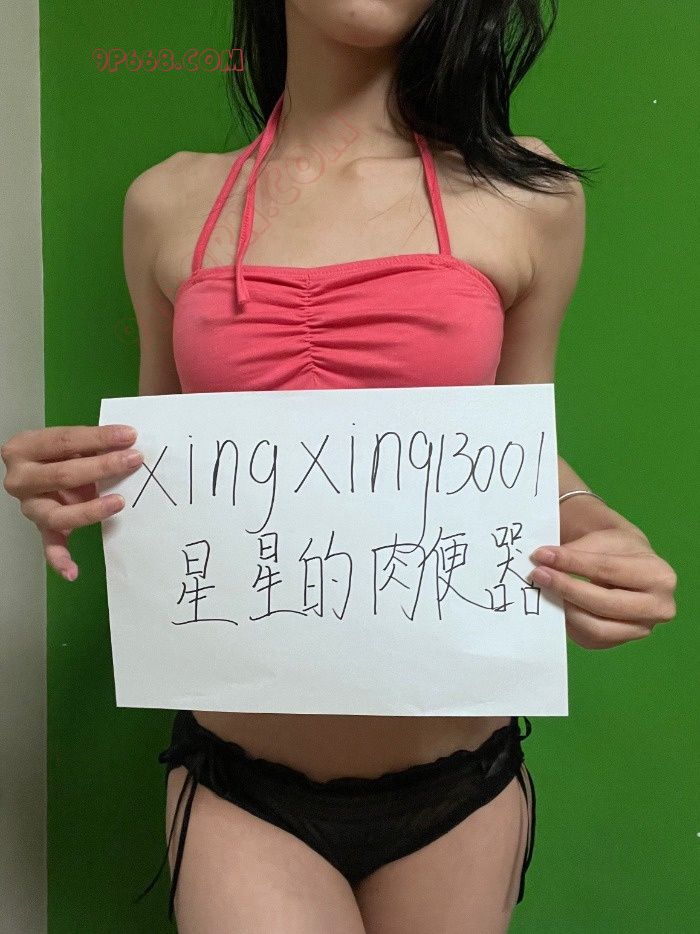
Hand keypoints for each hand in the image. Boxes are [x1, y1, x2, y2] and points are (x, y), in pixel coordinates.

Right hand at [1, 424, 143, 581]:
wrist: (36, 470)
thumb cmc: (57, 454)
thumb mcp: (69, 443)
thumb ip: (91, 443)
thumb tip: (127, 441)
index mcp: (24, 448)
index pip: (64, 441)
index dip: (98, 438)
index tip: (129, 436)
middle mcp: (20, 479)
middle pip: (63, 475)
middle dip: (102, 467)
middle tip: (133, 460)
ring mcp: (29, 507)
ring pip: (57, 514)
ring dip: (90, 510)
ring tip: (119, 503)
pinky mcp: (41, 528)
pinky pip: (50, 546)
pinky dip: (60, 561)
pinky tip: (73, 572)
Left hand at [528, 528, 677, 648]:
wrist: (628, 566)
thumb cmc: (617, 549)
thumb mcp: (604, 539)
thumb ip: (578, 550)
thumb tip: (545, 560)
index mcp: (659, 576)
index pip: (608, 569)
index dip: (572, 562)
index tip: (542, 555)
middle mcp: (658, 608)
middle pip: (604, 603)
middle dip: (566, 588)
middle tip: (538, 574)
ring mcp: (640, 630)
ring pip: (595, 627)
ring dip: (564, 608)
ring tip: (542, 590)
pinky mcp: (619, 642)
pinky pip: (589, 638)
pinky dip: (568, 622)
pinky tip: (553, 605)